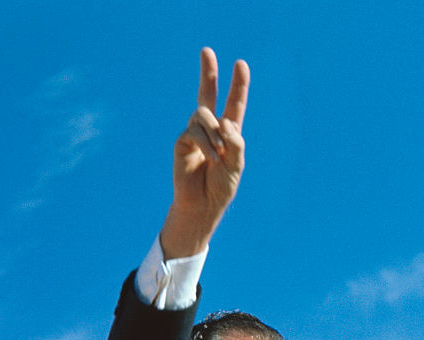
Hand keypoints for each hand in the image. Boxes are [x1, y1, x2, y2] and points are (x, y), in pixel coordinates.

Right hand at [161, 48, 249, 258]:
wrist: (203, 205)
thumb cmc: (222, 187)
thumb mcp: (237, 164)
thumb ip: (236, 142)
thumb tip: (225, 122)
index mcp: (228, 132)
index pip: (234, 104)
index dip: (238, 85)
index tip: (240, 64)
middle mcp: (210, 128)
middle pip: (208, 94)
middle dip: (208, 72)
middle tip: (206, 50)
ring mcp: (195, 133)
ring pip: (203, 114)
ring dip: (215, 132)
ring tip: (219, 154)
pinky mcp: (182, 142)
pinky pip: (194, 132)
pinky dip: (206, 143)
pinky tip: (211, 158)